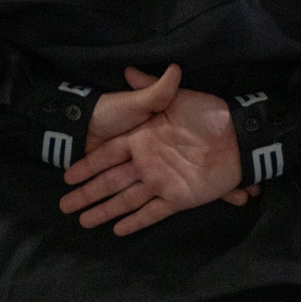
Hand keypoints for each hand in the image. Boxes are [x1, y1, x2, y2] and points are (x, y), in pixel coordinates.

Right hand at [60, 67, 251, 236]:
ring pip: (125, 199)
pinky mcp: (177, 198)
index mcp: (141, 139)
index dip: (87, 166)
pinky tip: (117, 230)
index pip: (107, 156)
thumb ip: (151, 86)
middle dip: (87, 193)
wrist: (236, 136)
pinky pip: (152, 213)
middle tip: (64, 206)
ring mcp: (160, 182)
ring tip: (83, 223)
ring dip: (104, 211)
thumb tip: (128, 70)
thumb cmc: (204, 113)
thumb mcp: (174, 96)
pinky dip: (136, 222)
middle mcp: (146, 163)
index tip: (68, 176)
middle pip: (110, 181)